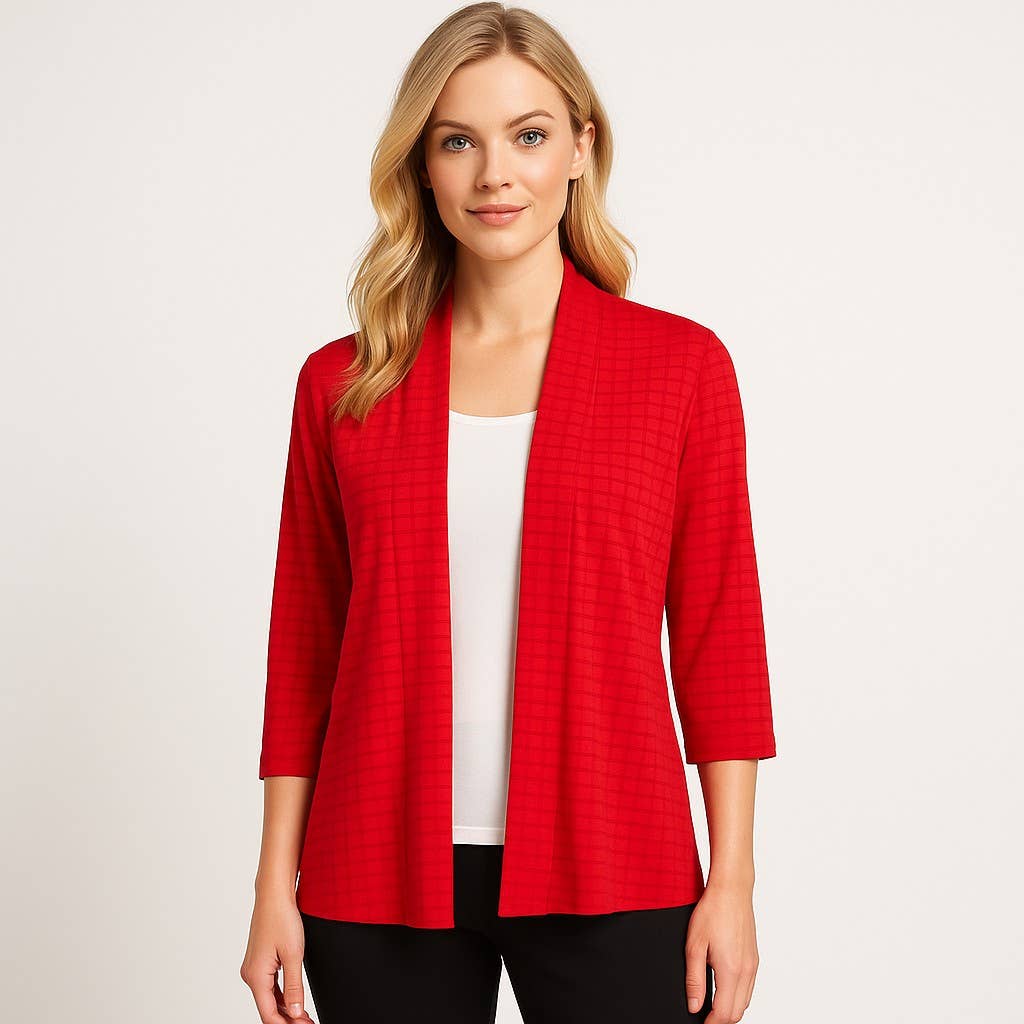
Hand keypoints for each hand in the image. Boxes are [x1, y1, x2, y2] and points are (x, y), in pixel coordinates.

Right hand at [240, 891, 315, 1022]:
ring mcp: (254, 968)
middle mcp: (251, 975)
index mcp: (256, 976)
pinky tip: (294, 1002)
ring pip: (269, 998)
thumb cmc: (281, 918)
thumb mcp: (294, 954)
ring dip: (286, 1009)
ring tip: (304, 1017)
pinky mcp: (259, 961)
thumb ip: (294, 986)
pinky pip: (269, 986)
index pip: (269, 1014)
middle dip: (288, 1019)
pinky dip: (281, 996)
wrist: (273, 895)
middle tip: (308, 1023)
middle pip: (268, 1008)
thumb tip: (296, 1012)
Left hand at [684, 881, 760, 1022]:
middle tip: (704, 1017)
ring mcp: (753, 964)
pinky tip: (724, 989)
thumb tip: (694, 1005)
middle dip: (721, 1019)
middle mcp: (746, 971)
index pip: (725, 1013)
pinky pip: (749, 987)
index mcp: (731, 970)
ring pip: (745, 1001)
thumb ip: (694, 979)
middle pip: (738, 1012)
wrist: (731, 890)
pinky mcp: (754, 958)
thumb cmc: (712, 912)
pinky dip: (738, 995)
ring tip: (712, 1006)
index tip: (700, 1023)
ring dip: (731, 1009)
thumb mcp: (694, 946)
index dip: (711, 1023)